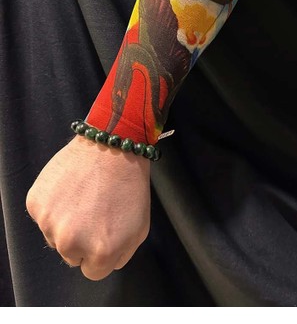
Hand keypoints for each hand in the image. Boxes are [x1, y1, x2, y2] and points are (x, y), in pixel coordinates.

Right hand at [26, 134, 150, 280]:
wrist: (113, 144)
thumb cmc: (129, 184)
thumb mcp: (139, 228)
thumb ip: (120, 255)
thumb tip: (104, 264)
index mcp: (100, 252)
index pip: (92, 272)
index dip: (99, 252)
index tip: (103, 232)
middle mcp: (71, 243)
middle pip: (71, 256)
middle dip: (82, 239)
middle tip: (95, 211)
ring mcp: (50, 222)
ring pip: (54, 236)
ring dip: (65, 223)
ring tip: (83, 196)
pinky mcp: (36, 203)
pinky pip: (43, 215)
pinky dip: (53, 205)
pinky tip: (70, 187)